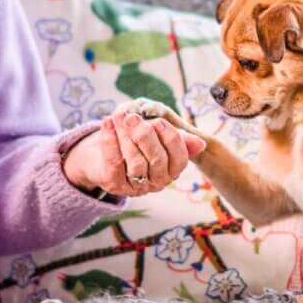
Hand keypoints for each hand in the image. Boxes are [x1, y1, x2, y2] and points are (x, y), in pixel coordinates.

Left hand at [63, 112, 205, 196]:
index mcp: (172, 170)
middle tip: (133, 117)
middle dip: (146, 135)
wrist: (102, 156)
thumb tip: (200, 144)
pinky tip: (107, 122)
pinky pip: (113, 162)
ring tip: (119, 116)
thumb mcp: (157, 138)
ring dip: (126, 136)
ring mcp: (135, 186)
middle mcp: (157, 182)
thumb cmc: (136, 144)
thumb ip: (176, 138)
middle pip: (157, 160)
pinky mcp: (113, 183)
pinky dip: (109, 140)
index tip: (157, 121)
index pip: (179, 156)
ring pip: (136, 163)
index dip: (170, 137)